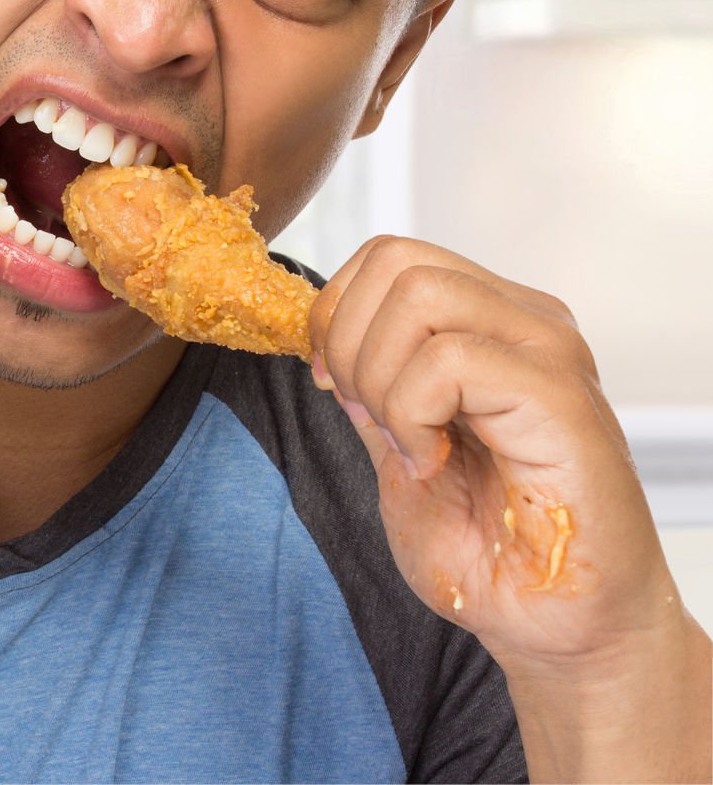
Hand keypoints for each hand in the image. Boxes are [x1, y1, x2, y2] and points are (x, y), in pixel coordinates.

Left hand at [308, 236, 685, 664]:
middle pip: (395, 259)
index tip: (335, 389)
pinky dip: (412, 414)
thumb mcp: (395, 447)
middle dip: (347, 342)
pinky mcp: (560, 397)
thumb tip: (320, 336)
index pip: (389, 256)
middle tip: (369, 419)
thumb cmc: (487, 548)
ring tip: (410, 446)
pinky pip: (450, 359)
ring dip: (381, 378)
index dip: (335, 315)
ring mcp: (549, 353)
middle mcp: (525, 323)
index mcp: (490, 324)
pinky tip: (434, 463)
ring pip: (419, 294)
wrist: (554, 625)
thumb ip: (368, 387)